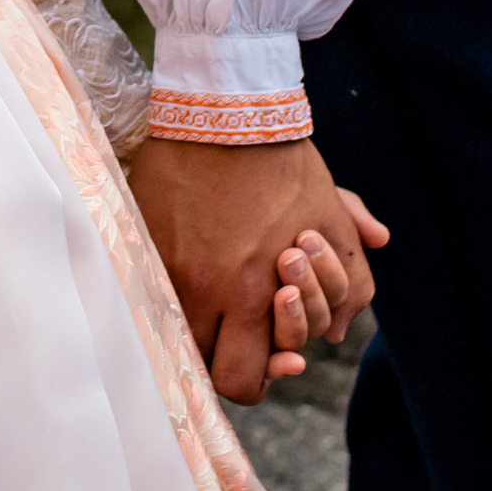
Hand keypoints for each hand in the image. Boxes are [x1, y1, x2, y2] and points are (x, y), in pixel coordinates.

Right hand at [130, 136, 385, 406]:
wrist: (224, 113)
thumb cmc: (284, 166)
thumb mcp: (332, 222)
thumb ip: (351, 282)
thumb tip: (340, 330)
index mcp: (253, 293)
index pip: (244, 378)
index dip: (261, 377)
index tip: (277, 357)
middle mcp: (205, 290)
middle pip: (205, 372)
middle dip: (230, 366)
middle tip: (244, 343)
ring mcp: (166, 268)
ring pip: (173, 336)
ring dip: (197, 333)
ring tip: (216, 308)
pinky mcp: (141, 242)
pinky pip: (148, 294)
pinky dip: (169, 298)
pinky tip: (189, 277)